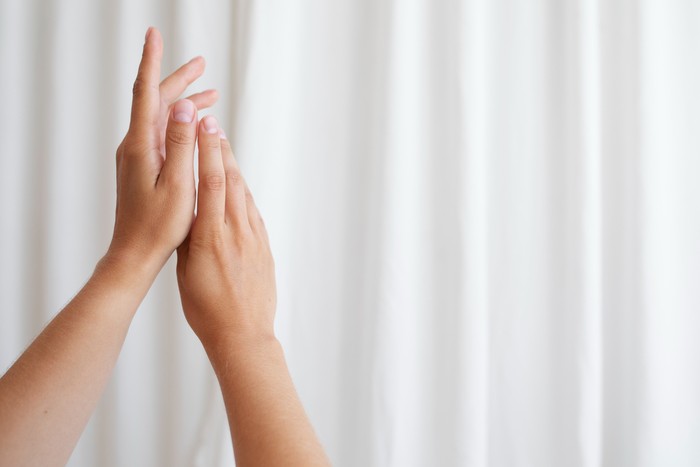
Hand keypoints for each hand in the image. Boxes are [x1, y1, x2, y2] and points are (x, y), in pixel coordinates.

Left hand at [108, 27, 217, 267]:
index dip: (151, 61)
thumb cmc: (158, 226)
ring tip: (211, 94)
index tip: (154, 34)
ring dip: (184, 103)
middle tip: (202, 63)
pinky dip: (180, 123)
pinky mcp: (142, 166)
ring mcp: (137, 155)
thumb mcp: (178, 184)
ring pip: (160, 117)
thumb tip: (185, 105)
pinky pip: (161, 133)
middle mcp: (134, 145)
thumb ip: (181, 143)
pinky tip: (194, 126)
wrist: (135, 253)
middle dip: (179, 79)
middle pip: (155, 100)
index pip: (145, 92)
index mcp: (141, 145)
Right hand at [176, 115, 276, 347]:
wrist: (243, 334)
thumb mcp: (186, 273)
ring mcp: (253, 239)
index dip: (208, 152)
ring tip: (223, 147)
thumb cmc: (206, 309)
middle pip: (229, 181)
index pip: (210, 184)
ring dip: (233, 167)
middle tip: (212, 125)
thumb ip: (189, 239)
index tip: (204, 128)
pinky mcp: (264, 247)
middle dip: (220, 150)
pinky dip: (244, 192)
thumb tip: (188, 212)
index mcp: (210, 238)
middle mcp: (235, 233)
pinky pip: (253, 212)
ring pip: (243, 194)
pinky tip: (238, 184)